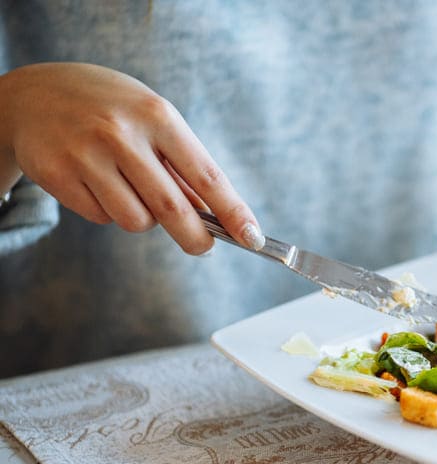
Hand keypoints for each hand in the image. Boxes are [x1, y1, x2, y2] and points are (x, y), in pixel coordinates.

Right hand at [0, 62, 262, 253]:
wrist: (34, 94)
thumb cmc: (112, 110)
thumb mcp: (152, 120)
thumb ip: (181, 166)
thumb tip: (215, 217)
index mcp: (158, 116)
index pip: (206, 175)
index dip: (233, 211)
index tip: (252, 237)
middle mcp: (122, 134)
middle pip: (172, 209)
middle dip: (195, 238)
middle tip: (203, 247)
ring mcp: (86, 155)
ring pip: (136, 220)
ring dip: (143, 218)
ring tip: (129, 188)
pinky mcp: (57, 175)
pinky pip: (101, 217)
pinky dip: (107, 211)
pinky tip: (94, 181)